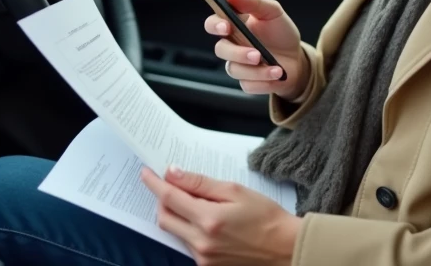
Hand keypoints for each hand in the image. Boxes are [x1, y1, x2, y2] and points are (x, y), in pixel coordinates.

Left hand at [141, 165, 299, 265]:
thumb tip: (174, 173)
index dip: (155, 183)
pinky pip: (187, 244)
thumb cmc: (265, 216)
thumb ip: (200, 183)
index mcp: (208, 220)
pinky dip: (189, 229)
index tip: (146, 172)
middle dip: (162, 199)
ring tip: (195, 202)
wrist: (284, 248)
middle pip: (165, 218)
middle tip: (170, 185)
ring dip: (177, 215)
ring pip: (175, 231)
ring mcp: (203, 258)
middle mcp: (201, 242)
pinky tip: (206, 221)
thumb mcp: (235, 191)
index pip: (170, 198)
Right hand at [205, 0, 307, 100]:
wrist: (297, 59)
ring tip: (276, 68)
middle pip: (220, 50)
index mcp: (234, 25)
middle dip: (237, 53)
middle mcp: (232, 45)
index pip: (213, 24)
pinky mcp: (247, 82)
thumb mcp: (272, 11)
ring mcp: (238, 65)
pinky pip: (248, 85)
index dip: (215, 25)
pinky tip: (277, 75)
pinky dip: (264, 80)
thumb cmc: (280, 33)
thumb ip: (252, 2)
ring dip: (256, 71)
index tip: (226, 26)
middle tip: (256, 54)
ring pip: (235, 70)